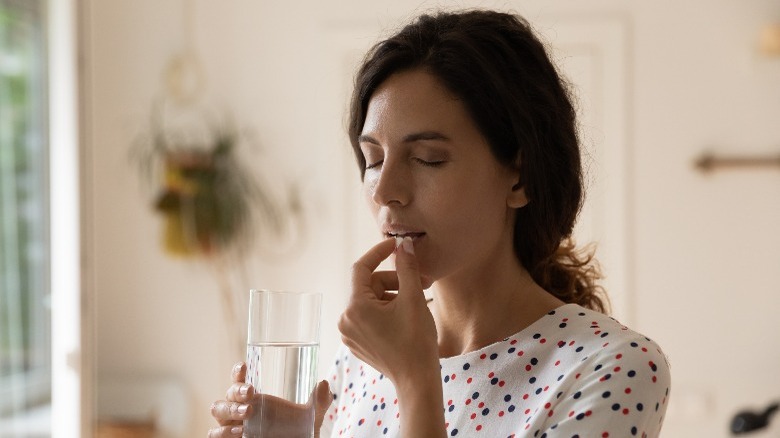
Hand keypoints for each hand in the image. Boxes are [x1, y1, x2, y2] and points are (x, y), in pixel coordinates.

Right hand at [208, 362, 332, 436]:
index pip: (240, 379)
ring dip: (229, 409)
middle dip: (236, 391)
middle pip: (227, 394)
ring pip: (218, 410)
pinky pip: (214, 434)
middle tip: (251, 393)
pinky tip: (239, 432)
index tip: (244, 366)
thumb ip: (318, 401)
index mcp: (255, 397)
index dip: (238, 371)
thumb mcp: (311, 417)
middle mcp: (241, 409)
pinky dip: (222, 432)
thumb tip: (323, 383)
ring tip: (247, 414)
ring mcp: (233, 425)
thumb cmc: (297, 431)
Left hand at [337, 237, 438, 387]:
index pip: (361, 268)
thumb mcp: (413, 299)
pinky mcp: (357, 343)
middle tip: (422, 281)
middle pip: (369, 285)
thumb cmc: (416, 341)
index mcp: (354, 307)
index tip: (396, 245)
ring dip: (393, 295)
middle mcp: (345, 320)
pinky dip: (386, 310)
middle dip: (395, 280)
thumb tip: (404, 245)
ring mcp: (349, 333)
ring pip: (370, 301)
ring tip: (418, 302)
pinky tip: (406, 316)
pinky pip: (369, 316)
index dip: (379, 252)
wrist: (417, 381)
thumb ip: (407, 267)